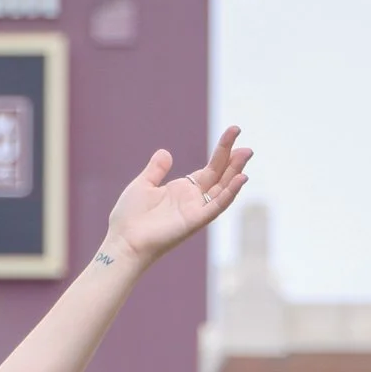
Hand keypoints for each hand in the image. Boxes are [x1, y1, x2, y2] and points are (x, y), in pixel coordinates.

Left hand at [104, 127, 251, 265]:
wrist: (123, 240)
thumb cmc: (129, 217)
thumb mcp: (143, 185)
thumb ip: (156, 169)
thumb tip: (165, 152)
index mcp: (183, 189)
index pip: (210, 168)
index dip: (222, 150)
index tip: (234, 131)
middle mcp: (194, 199)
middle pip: (220, 176)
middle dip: (234, 160)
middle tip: (247, 145)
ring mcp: (196, 210)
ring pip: (223, 188)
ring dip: (236, 172)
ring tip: (246, 154)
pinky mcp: (195, 221)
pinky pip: (217, 206)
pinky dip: (230, 193)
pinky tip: (241, 178)